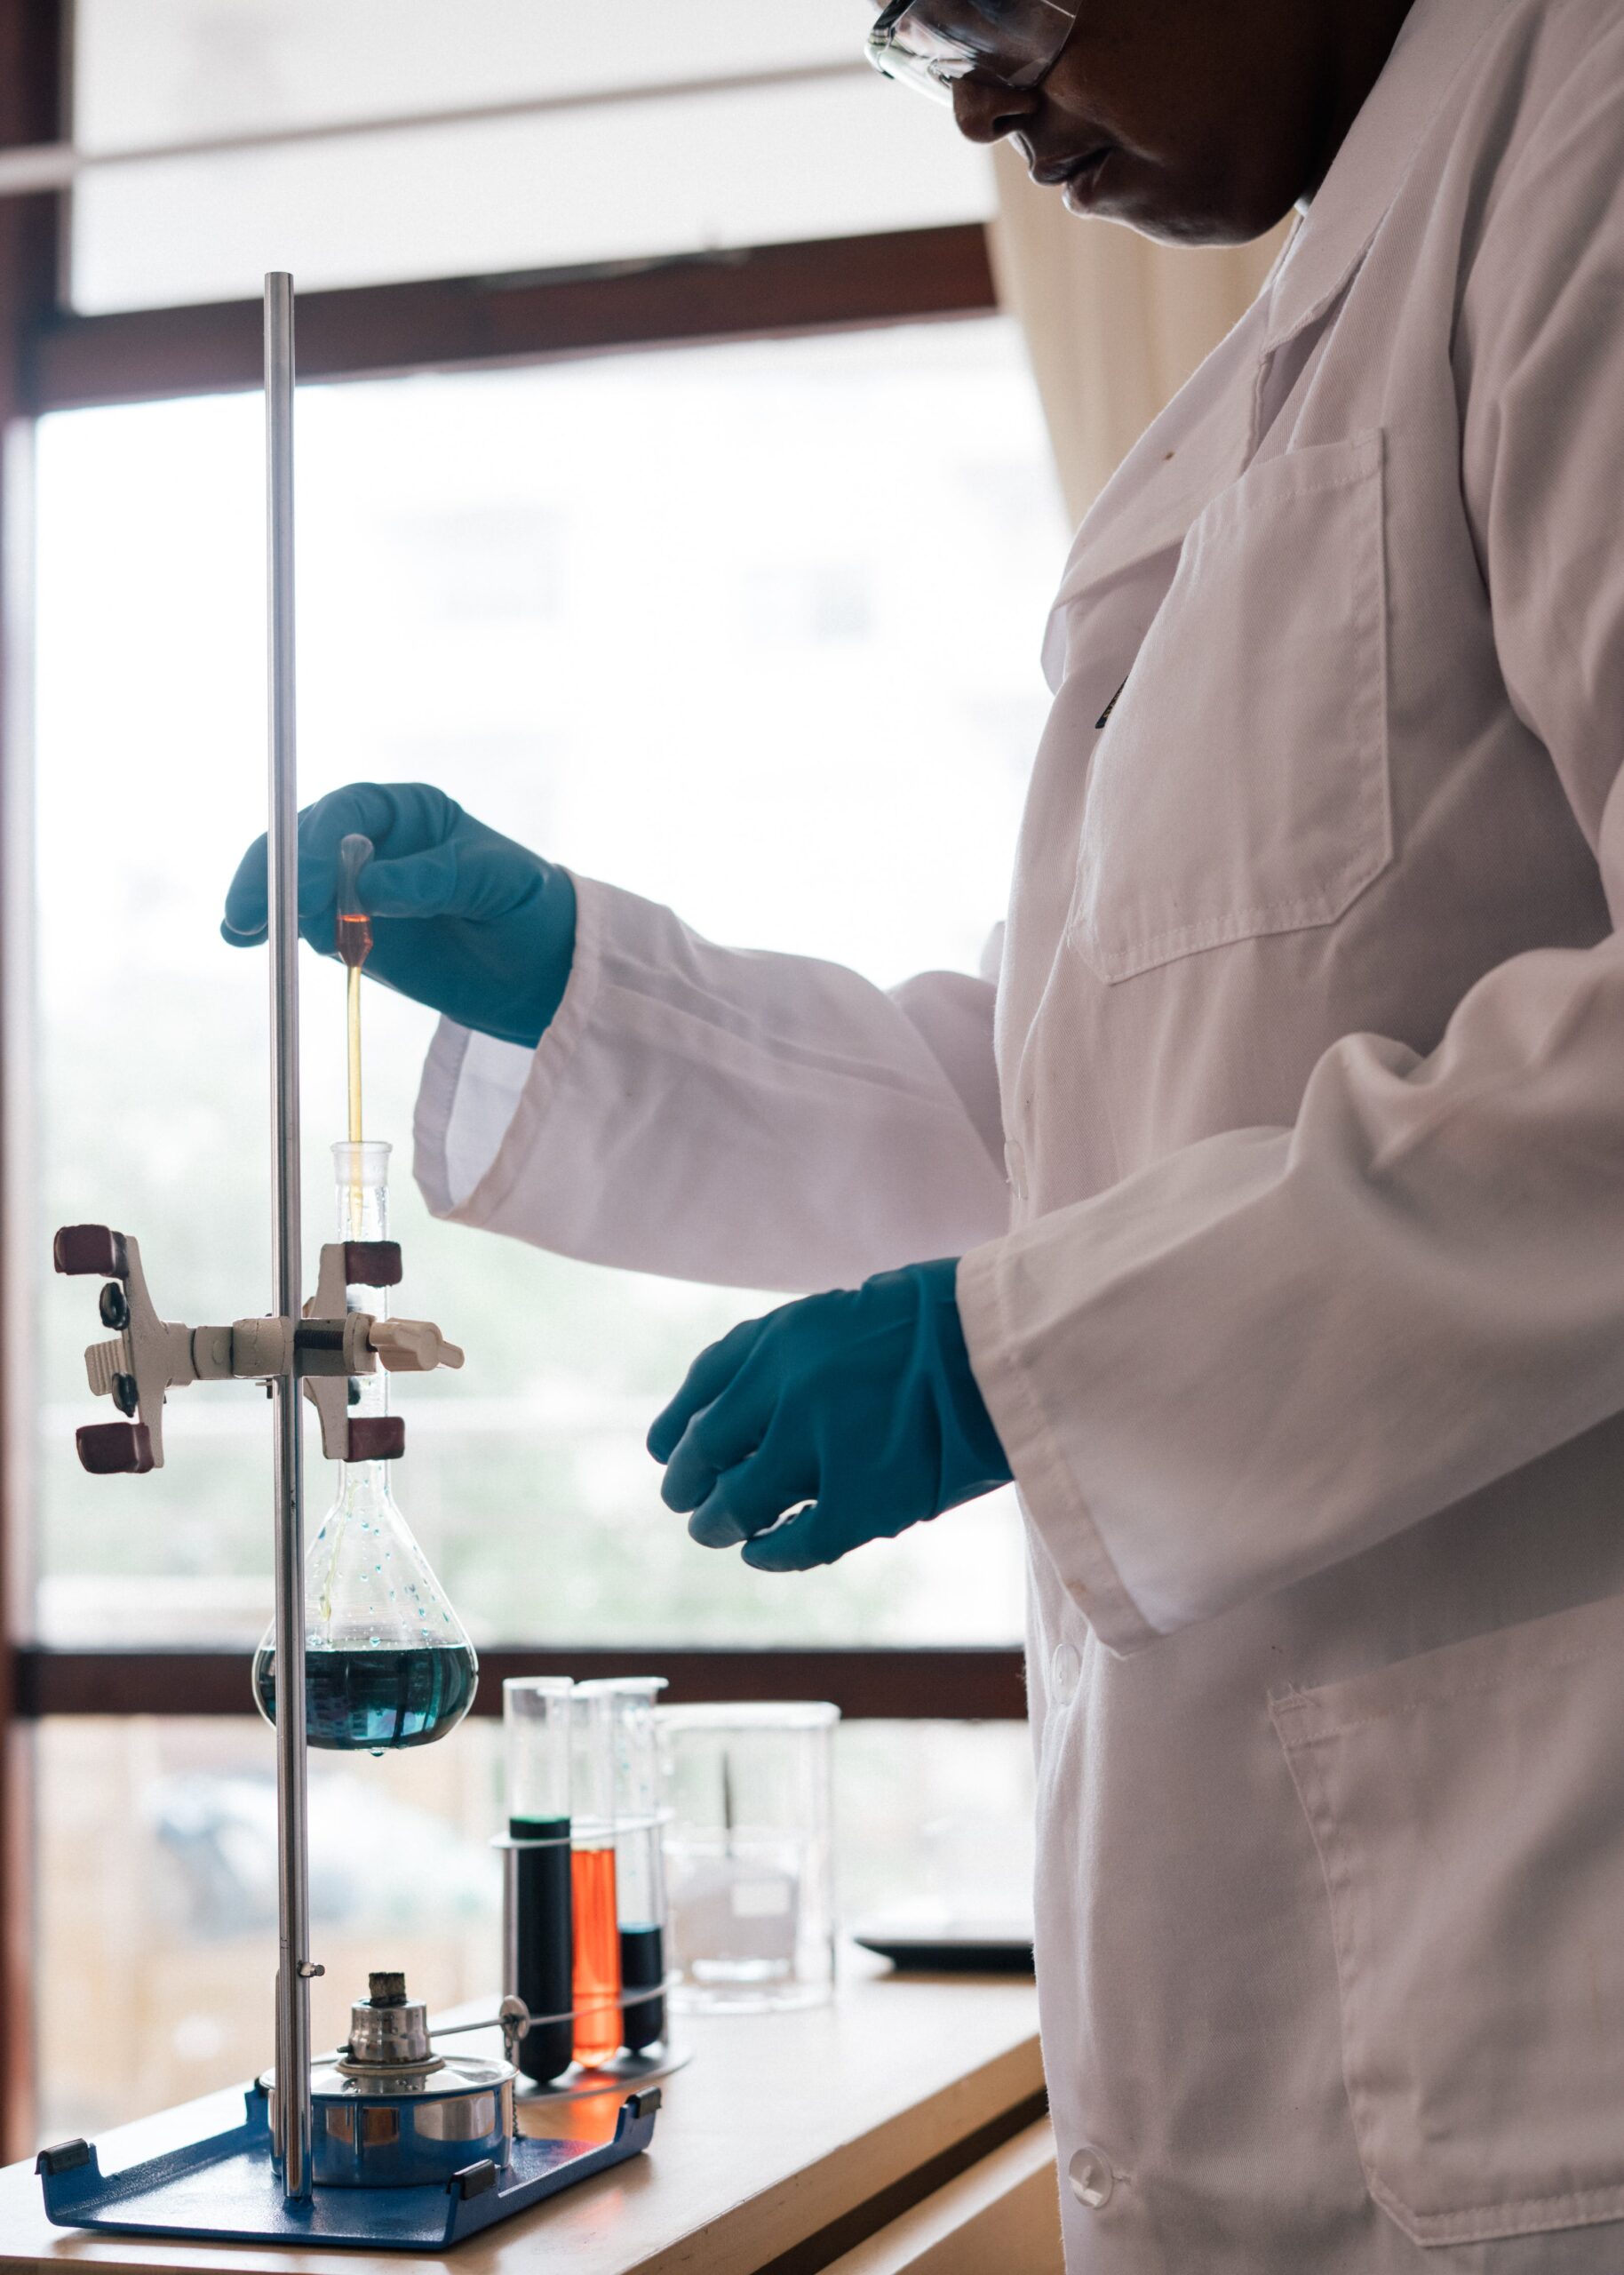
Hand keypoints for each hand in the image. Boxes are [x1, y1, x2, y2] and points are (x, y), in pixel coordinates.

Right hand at [221, 782, 576, 1049]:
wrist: (542, 972)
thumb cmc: (529, 909)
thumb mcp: (494, 884)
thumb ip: (431, 881)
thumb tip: (364, 891)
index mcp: (410, 811)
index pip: (346, 812)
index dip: (314, 843)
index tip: (303, 886)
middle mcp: (375, 841)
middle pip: (304, 842)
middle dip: (274, 875)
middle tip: (250, 914)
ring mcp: (357, 888)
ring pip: (293, 884)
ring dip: (267, 903)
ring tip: (244, 931)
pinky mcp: (351, 932)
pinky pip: (303, 924)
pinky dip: (274, 931)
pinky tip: (244, 941)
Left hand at [648, 1260, 1011, 1571]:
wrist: (1006, 1348)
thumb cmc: (942, 1324)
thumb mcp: (849, 1312)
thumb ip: (792, 1352)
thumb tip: (734, 1410)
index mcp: (785, 1334)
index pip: (705, 1385)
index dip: (676, 1423)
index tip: (664, 1448)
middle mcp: (788, 1387)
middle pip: (708, 1448)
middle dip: (688, 1481)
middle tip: (683, 1501)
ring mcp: (822, 1445)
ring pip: (740, 1502)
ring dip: (719, 1522)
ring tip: (717, 1532)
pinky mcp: (863, 1499)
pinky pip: (799, 1541)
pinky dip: (772, 1553)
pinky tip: (761, 1554)